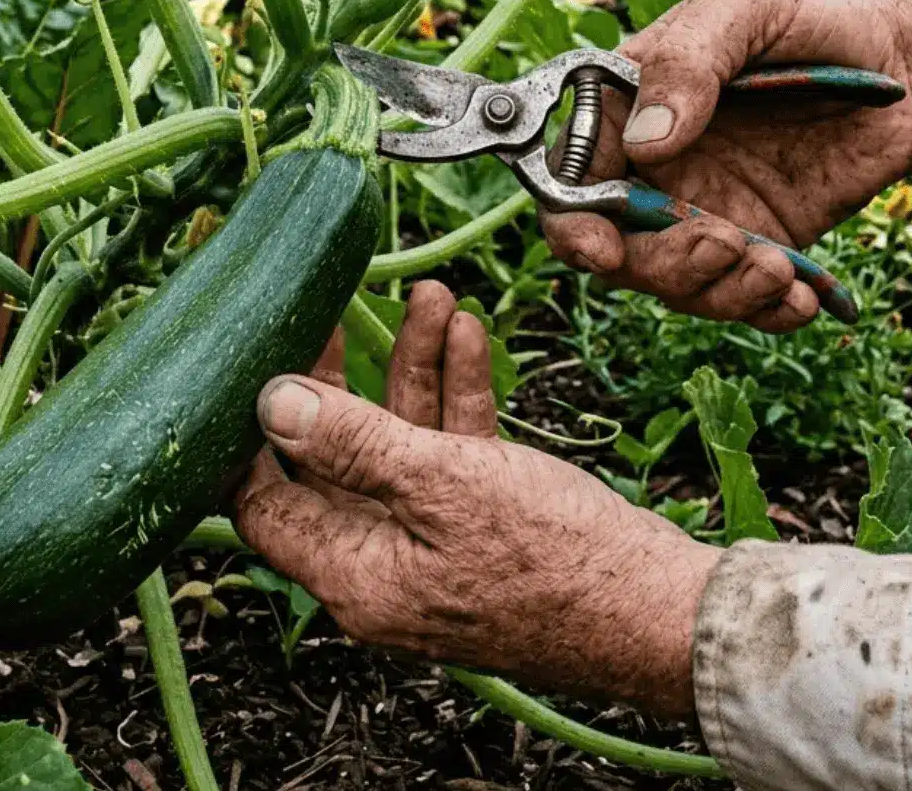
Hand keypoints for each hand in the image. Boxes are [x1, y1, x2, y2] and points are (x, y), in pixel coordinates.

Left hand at [234, 281, 719, 715]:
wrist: (661, 614)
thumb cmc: (557, 564)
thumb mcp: (440, 485)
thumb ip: (350, 442)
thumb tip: (270, 404)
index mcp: (353, 575)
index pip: (265, 508)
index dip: (250, 440)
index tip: (253, 369)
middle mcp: (383, 567)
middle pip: (334, 461)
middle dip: (342, 379)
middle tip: (335, 313)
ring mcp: (435, 548)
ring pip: (402, 445)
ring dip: (414, 369)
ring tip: (432, 297)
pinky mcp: (485, 530)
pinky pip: (453, 456)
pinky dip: (458, 397)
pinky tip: (469, 334)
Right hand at [543, 0, 911, 330]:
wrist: (911, 63)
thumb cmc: (815, 17)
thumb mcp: (747, 8)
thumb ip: (690, 62)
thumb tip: (649, 140)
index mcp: (630, 109)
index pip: (571, 177)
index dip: (572, 222)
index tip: (603, 247)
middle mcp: (656, 172)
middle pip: (619, 249)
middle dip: (662, 266)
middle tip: (724, 245)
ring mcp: (706, 213)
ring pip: (679, 285)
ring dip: (721, 292)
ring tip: (777, 268)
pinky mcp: (761, 244)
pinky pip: (745, 299)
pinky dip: (768, 312)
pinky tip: (802, 298)